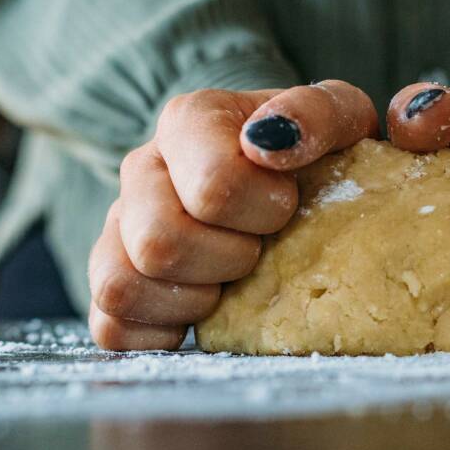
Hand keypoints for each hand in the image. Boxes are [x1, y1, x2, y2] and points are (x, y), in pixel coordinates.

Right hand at [88, 80, 378, 349]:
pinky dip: (158, 335)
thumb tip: (268, 141)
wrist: (288, 178)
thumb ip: (315, 114)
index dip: (266, 212)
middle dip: (229, 261)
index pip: (214, 188)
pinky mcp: (110, 280)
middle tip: (260, 249)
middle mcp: (141, 169)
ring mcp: (118, 226)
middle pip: (159, 243)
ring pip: (121, 287)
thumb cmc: (315, 154)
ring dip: (191, 302)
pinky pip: (109, 328)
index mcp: (189, 122)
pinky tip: (198, 315)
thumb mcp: (341, 118)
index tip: (287, 204)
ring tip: (228, 282)